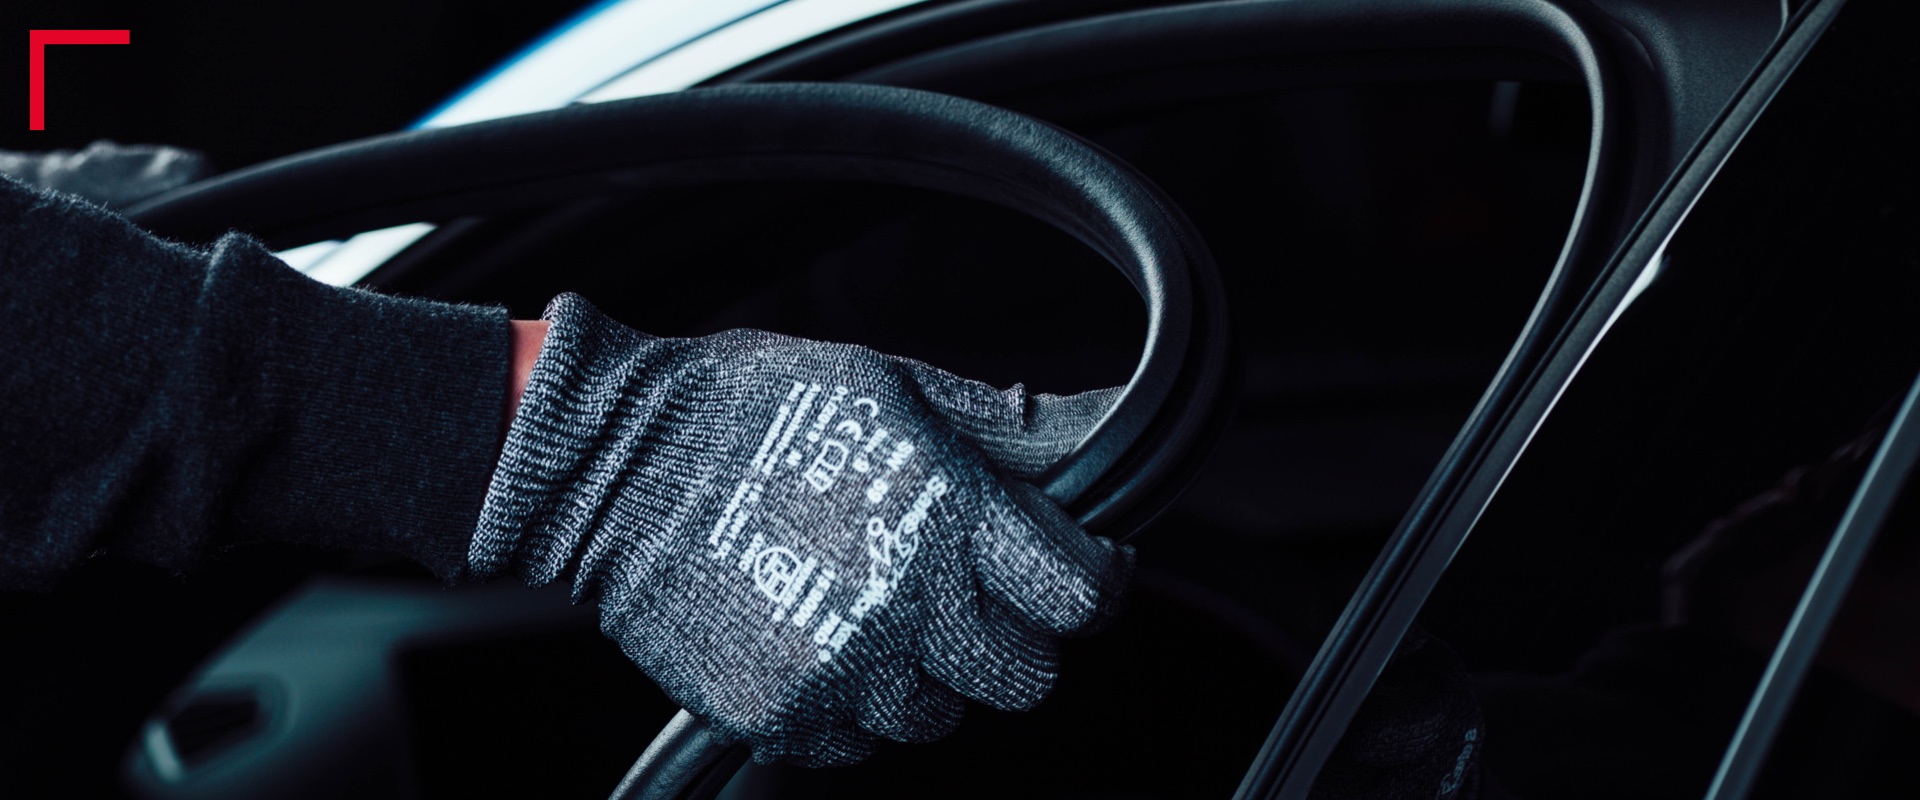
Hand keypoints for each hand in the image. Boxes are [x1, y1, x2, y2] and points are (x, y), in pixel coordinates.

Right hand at [469, 293, 1131, 764]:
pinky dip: (853, 701)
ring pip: (944, 715)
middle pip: (1028, 674)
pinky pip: (861, 741)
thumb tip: (1104, 437)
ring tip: (871, 602)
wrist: (613, 464)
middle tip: (964, 589)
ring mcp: (845, 672)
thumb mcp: (895, 386)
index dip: (1090, 583)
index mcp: (949, 514)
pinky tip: (817, 631)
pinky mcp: (784, 716)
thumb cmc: (753, 410)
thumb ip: (1008, 430)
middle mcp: (908, 604)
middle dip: (1011, 635)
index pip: (1081, 597)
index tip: (1072, 569)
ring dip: (927, 672)